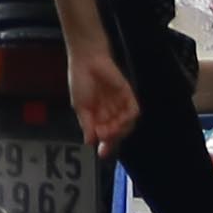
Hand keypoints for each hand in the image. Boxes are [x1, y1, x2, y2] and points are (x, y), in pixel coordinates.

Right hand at [51, 0, 138, 149]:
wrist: (87, 59)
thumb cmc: (80, 79)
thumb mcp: (79, 106)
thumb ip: (87, 124)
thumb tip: (90, 141)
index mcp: (97, 115)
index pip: (104, 134)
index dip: (104, 145)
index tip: (101, 153)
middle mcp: (110, 111)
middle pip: (116, 131)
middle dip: (112, 139)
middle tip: (105, 139)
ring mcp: (119, 103)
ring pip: (126, 124)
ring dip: (120, 129)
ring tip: (110, 128)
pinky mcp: (127, 94)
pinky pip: (133, 111)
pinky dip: (128, 118)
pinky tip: (120, 120)